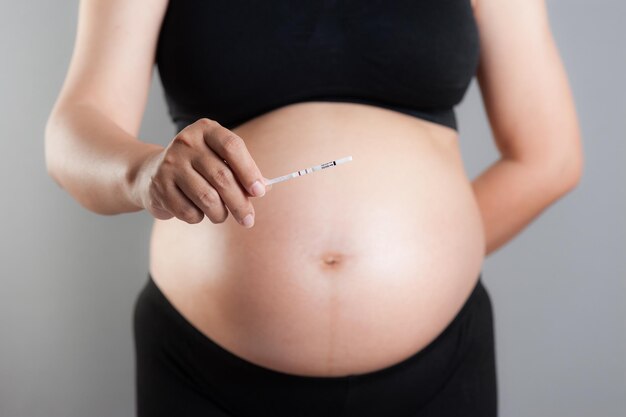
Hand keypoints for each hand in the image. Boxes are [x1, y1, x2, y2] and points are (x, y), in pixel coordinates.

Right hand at [134, 118, 270, 226]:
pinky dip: (199, 217)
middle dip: (240, 203)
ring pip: (208, 198)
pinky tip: (197, 211)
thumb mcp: (219, 160)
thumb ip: (242, 172)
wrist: (150, 173)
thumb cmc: (197, 168)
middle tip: (248, 219)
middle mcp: (186, 142)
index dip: (249, 171)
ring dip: (220, 214)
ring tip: (221, 215)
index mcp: (206, 130)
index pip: (232, 146)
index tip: (260, 191)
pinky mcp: (159, 186)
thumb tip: (265, 187)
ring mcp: (170, 164)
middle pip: (222, 177)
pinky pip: (189, 211)